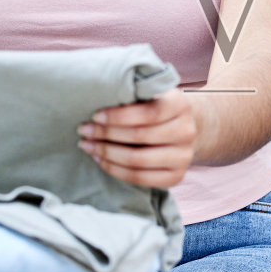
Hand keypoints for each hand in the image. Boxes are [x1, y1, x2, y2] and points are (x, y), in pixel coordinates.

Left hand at [78, 88, 198, 188]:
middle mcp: (187, 131)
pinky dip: (115, 170)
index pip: (148, 113)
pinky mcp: (176, 176)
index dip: (118, 116)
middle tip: (84, 130)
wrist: (183, 128)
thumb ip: (133, 93)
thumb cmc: (157, 107)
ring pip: (137, 160)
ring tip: (88, 146)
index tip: (95, 116)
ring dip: (106, 153)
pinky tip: (101, 160)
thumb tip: (97, 98)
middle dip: (106, 134)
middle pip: (139, 137)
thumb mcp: (152, 93)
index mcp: (181, 105)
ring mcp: (184, 157)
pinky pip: (139, 178)